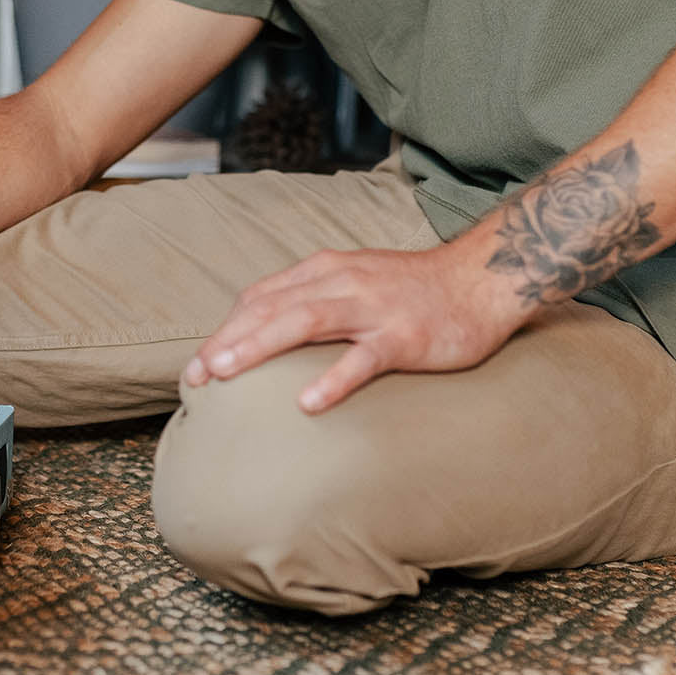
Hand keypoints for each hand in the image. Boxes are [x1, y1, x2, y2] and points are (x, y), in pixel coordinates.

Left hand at [183, 241, 528, 413]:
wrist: (480, 280)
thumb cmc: (412, 289)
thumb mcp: (355, 280)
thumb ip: (314, 298)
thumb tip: (266, 331)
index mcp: (326, 270)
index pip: (262, 296)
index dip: (226, 328)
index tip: (198, 364)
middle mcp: (342, 282)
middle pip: (272, 308)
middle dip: (228, 340)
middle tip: (195, 375)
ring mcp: (373, 309)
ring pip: (306, 322)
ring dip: (260, 346)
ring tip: (226, 374)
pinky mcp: (404, 336)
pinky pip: (364, 359)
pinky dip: (334, 380)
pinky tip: (309, 404)